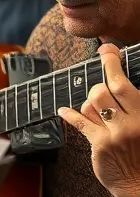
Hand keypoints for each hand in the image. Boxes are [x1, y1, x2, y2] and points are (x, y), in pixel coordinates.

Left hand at [58, 43, 139, 196]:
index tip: (108, 50)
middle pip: (106, 89)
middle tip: (103, 60)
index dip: (114, 64)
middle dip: (102, 71)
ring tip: (96, 105)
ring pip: (92, 103)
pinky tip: (63, 110)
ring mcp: (114, 134)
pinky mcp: (100, 145)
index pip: (126, 85)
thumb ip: (135, 107)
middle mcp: (131, 122)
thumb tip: (119, 85)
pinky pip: (80, 122)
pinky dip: (69, 114)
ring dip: (90, 99)